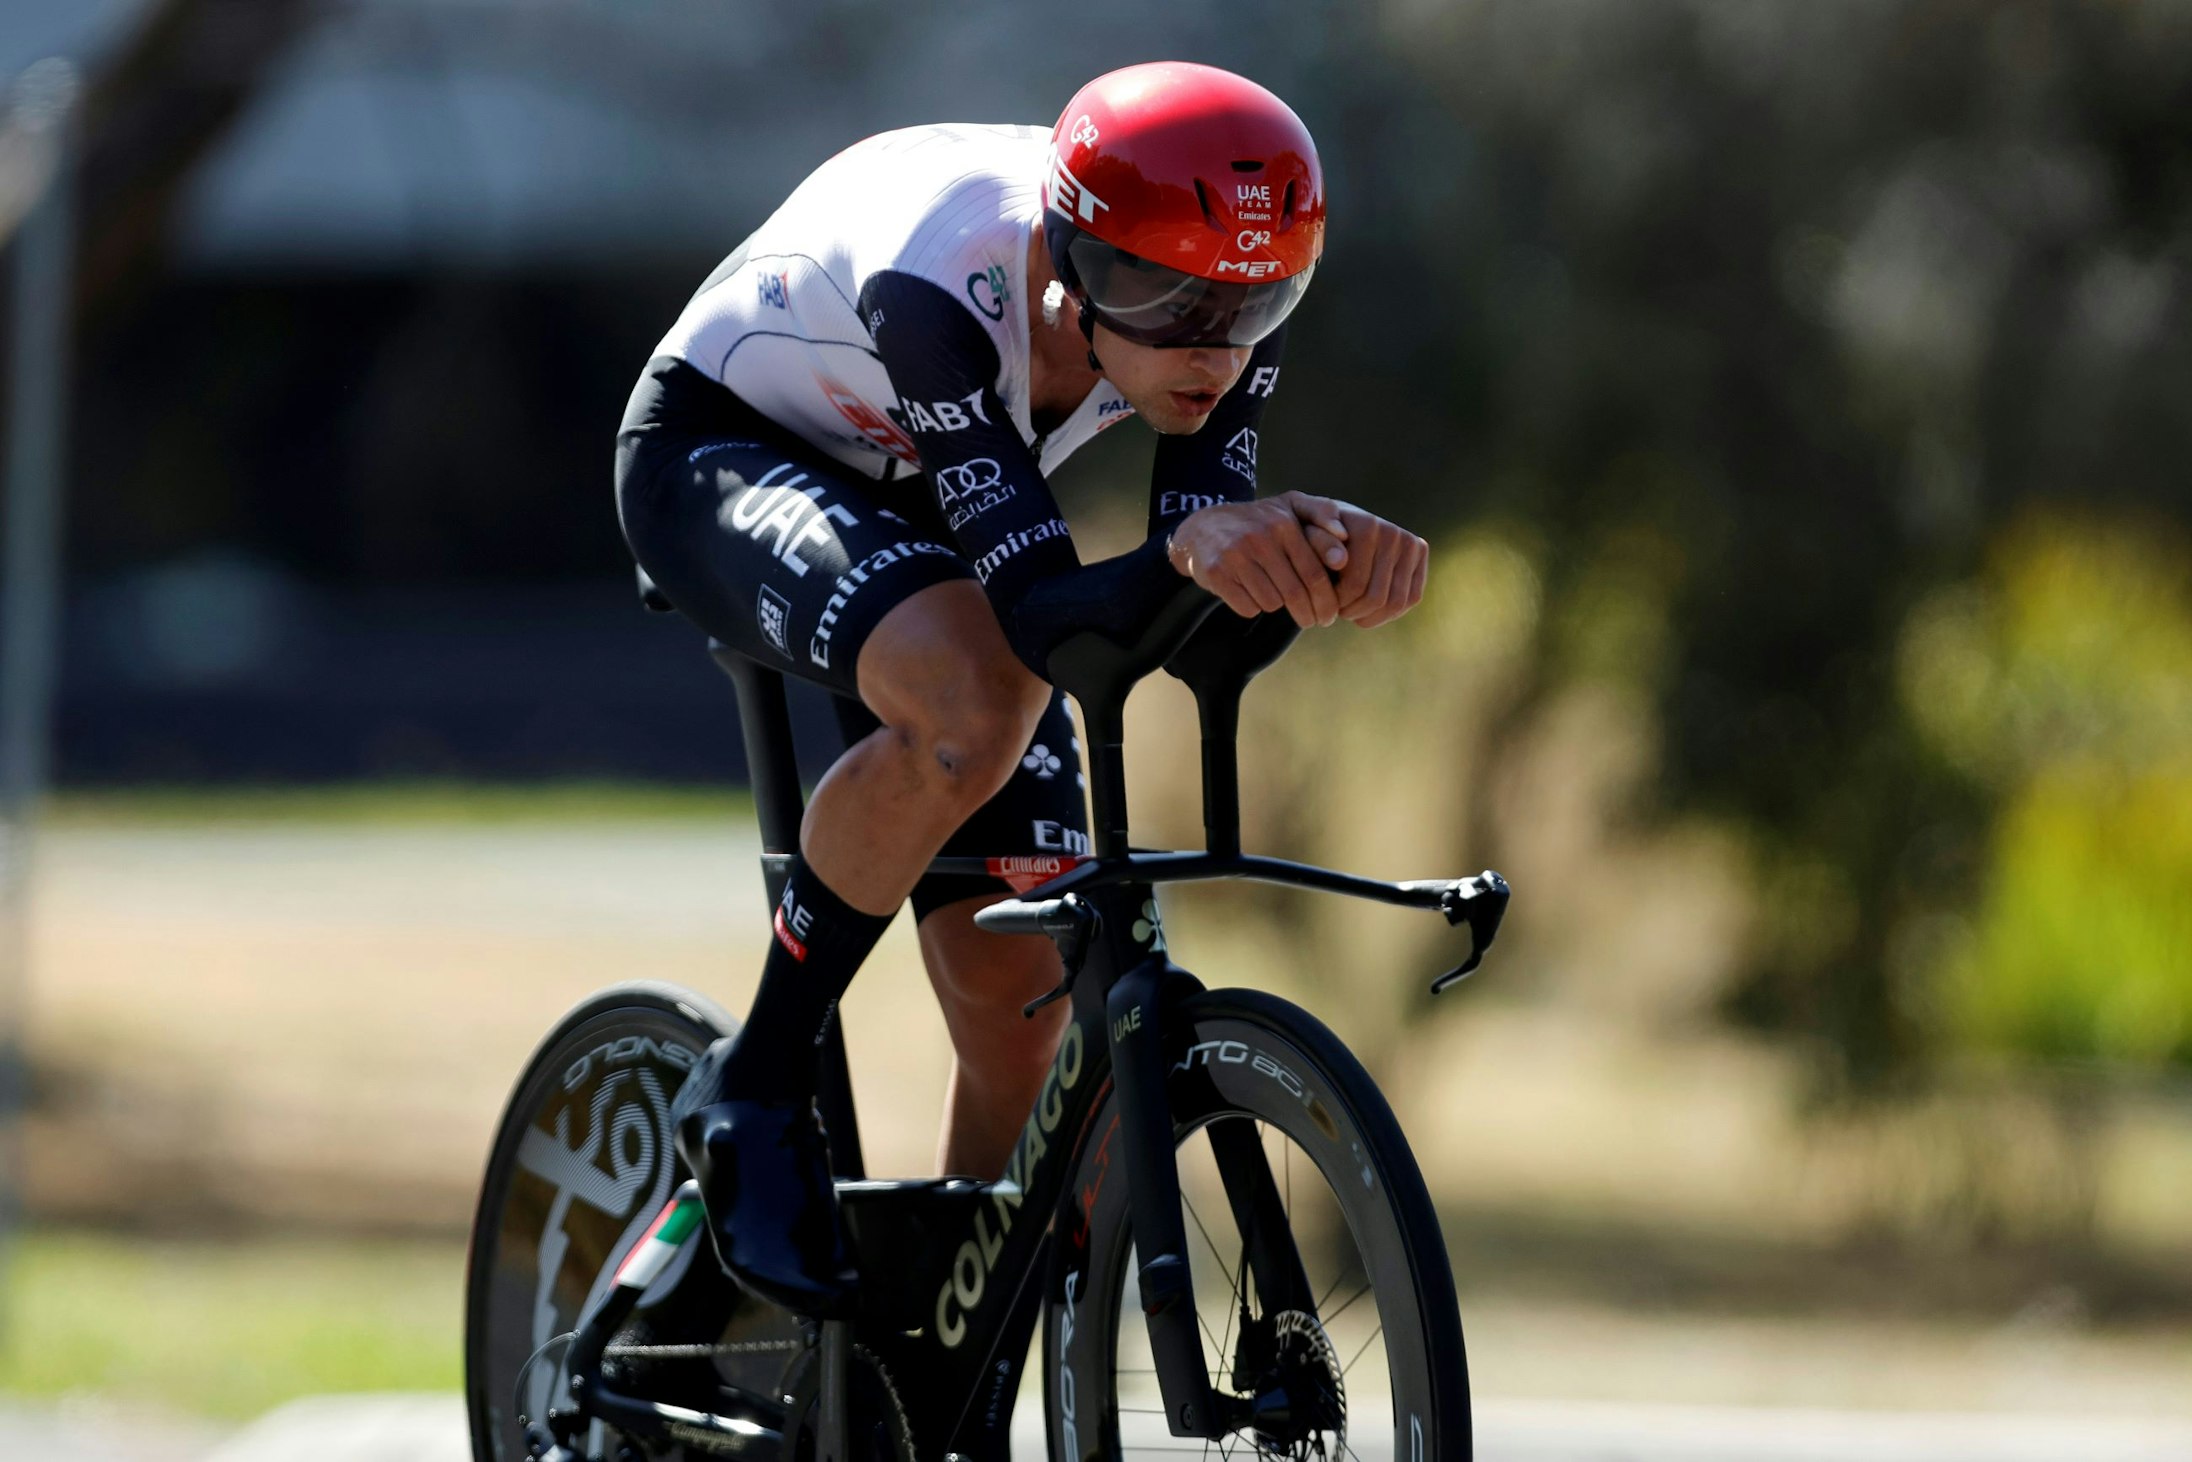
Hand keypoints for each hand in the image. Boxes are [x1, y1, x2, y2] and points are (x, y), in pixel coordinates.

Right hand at [1166, 491, 1352, 627]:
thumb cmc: (1258, 522)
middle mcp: (1260, 538)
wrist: (1202, 528)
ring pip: (1272, 603)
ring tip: (1275, 596)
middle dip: (1309, 614)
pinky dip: (1253, 607)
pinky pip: (1247, 607)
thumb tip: (1344, 535)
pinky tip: (1250, 594)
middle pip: (1295, 593)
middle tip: (1313, 622)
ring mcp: (1237, 555)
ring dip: (1278, 607)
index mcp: (1283, 524)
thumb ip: (1320, 511)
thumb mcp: (1289, 506)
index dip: (1326, 601)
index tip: (1331, 614)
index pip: (1314, 573)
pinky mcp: (1217, 573)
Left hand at [1322, 501, 1426, 627]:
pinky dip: (1389, 613)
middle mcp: (1394, 533)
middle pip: (1376, 597)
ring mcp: (1411, 542)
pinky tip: (1368, 611)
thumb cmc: (1315, 534)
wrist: (1336, 520)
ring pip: (1395, 603)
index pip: (1355, 586)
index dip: (1336, 603)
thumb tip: (1340, 559)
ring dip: (1370, 616)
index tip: (1322, 602)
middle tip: (1336, 611)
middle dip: (1352, 611)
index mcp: (1367, 526)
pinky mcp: (1420, 552)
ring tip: (1350, 613)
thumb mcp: (1305, 535)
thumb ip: (1317, 543)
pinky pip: (1410, 598)